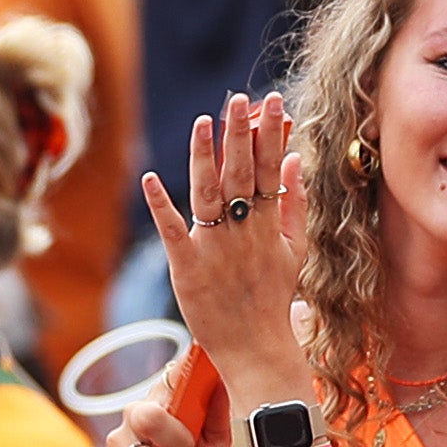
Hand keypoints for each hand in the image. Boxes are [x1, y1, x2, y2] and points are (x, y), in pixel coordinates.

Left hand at [143, 95, 311, 386]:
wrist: (256, 348)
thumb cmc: (273, 298)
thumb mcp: (294, 249)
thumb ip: (295, 203)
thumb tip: (296, 159)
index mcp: (268, 224)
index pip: (269, 170)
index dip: (269, 134)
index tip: (271, 102)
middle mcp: (243, 231)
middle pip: (240, 175)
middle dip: (240, 134)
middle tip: (239, 99)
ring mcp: (215, 248)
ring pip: (209, 195)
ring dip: (205, 157)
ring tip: (204, 121)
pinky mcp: (187, 267)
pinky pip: (172, 232)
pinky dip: (162, 206)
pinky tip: (151, 178)